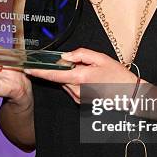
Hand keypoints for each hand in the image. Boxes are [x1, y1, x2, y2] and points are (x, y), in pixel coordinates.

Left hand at [24, 47, 143, 103]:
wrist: (128, 94)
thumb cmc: (117, 75)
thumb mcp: (101, 58)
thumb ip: (80, 54)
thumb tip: (65, 56)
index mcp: (80, 78)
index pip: (54, 75)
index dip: (39, 71)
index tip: (27, 69)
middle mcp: (76, 90)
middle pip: (60, 76)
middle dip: (66, 68)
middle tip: (83, 64)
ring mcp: (78, 98)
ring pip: (66, 82)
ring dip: (72, 75)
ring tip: (91, 73)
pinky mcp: (80, 102)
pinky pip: (71, 88)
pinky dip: (76, 82)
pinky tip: (91, 80)